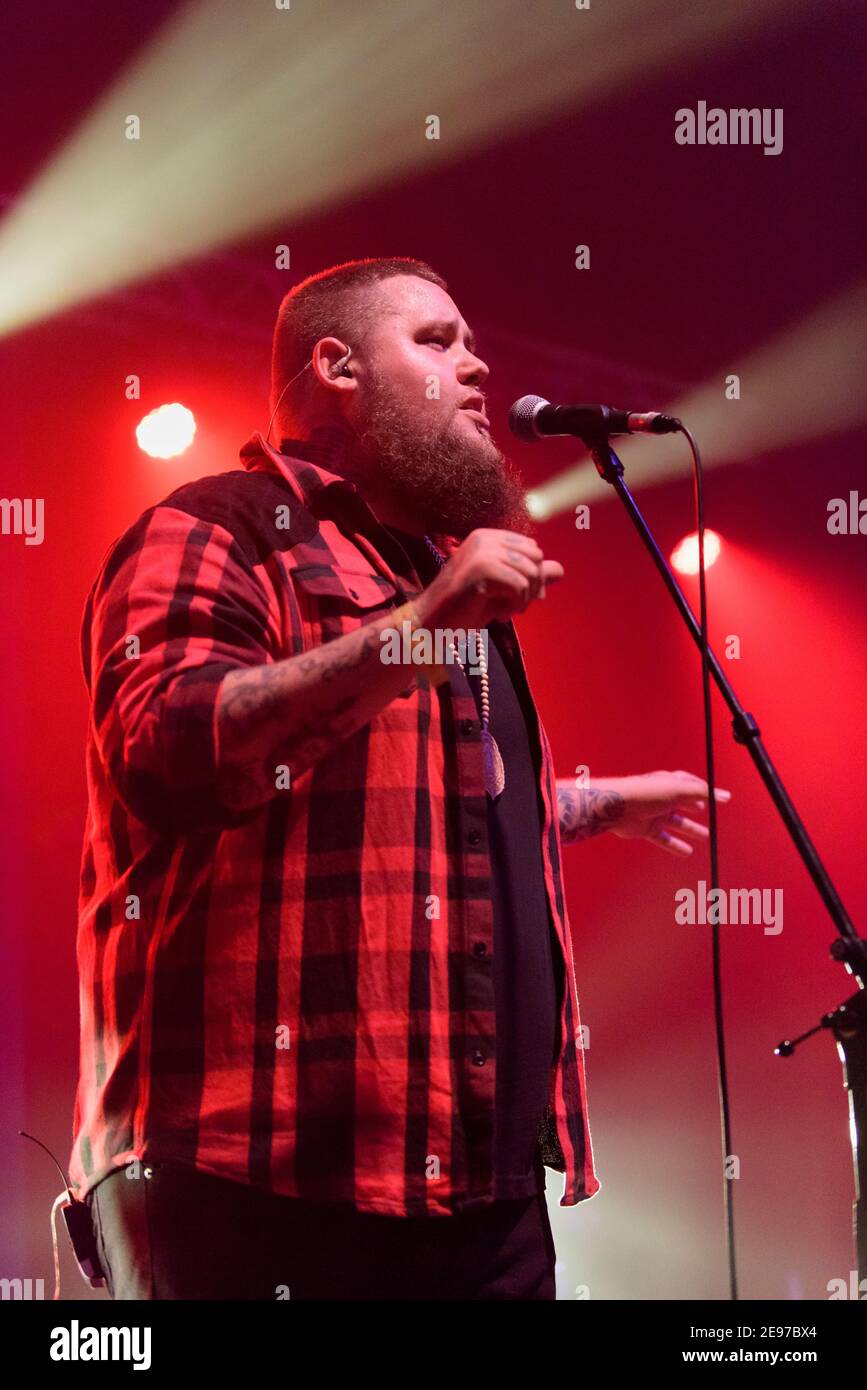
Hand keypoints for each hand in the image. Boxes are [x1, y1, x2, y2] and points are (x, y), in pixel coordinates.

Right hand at [417, 528, 563, 629]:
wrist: (431, 624)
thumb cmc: (465, 608)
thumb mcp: (503, 590)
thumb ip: (530, 577)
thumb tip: (560, 570)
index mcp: (488, 537)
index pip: (533, 550)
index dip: (533, 577)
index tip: (516, 597)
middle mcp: (484, 538)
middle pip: (536, 559)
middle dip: (532, 588)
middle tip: (511, 606)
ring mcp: (481, 552)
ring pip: (531, 573)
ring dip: (523, 600)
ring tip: (502, 611)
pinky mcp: (481, 569)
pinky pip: (520, 586)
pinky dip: (514, 606)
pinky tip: (496, 614)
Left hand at [558, 770, 731, 855]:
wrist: (616, 806)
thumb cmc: (645, 792)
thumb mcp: (678, 789)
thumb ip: (702, 793)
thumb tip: (725, 795)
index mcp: (670, 783)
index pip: (692, 786)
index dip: (706, 792)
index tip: (721, 799)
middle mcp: (662, 797)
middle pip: (684, 804)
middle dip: (697, 809)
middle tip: (712, 817)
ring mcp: (654, 813)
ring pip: (676, 823)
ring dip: (690, 829)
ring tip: (705, 836)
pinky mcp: (645, 828)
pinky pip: (664, 839)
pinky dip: (675, 845)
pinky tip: (687, 853)